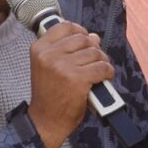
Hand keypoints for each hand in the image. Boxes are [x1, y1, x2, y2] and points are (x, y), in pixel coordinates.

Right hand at [29, 22, 115, 147]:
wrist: (46, 120)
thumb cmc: (49, 95)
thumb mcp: (49, 66)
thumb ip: (68, 49)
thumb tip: (94, 36)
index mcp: (40, 49)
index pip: (65, 26)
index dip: (80, 31)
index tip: (85, 41)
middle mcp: (49, 55)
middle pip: (84, 39)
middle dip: (94, 49)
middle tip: (93, 62)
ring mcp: (63, 66)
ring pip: (95, 53)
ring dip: (102, 62)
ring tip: (97, 72)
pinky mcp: (78, 79)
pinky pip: (102, 67)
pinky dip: (108, 73)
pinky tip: (103, 79)